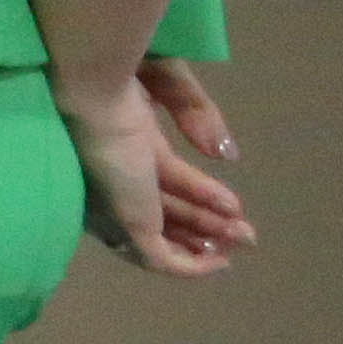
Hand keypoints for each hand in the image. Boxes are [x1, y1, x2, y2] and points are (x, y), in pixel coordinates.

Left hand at [65, 56, 253, 277]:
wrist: (97, 91)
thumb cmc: (124, 78)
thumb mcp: (171, 90)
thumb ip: (198, 115)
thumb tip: (225, 152)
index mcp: (122, 146)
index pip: (160, 183)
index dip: (197, 197)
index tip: (232, 206)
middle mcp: (118, 180)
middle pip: (163, 213)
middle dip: (207, 223)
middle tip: (245, 231)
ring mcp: (120, 204)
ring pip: (164, 237)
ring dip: (206, 240)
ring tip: (245, 239)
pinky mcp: (128, 223)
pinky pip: (160, 259)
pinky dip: (191, 265)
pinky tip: (220, 258)